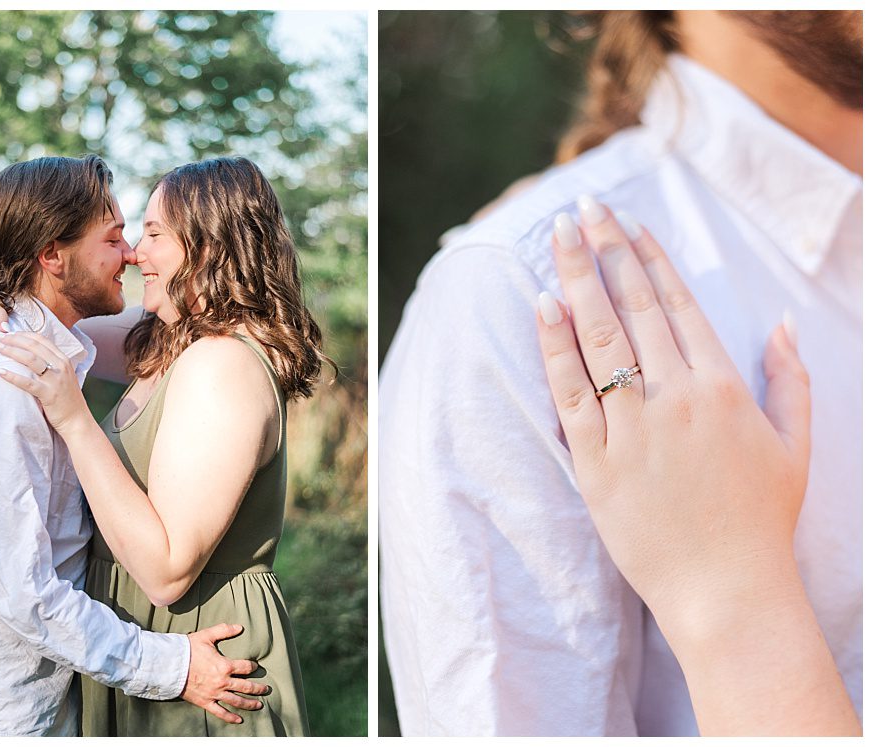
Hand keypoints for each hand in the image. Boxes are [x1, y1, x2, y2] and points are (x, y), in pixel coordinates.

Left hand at [0, 332, 90, 435]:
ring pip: (30, 359)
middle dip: (15, 340)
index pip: (42, 340)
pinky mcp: (48, 394)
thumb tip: (31, 356)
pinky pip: (27, 383)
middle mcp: (61, 367)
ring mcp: (55, 380)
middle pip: (34, 346)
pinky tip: (0, 372)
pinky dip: (12, 376)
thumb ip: (51, 365)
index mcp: (64, 360)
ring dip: (12, 352)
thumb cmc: (67, 399)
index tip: (10, 333)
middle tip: (0, 339)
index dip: (24, 334)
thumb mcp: (63, 376)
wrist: (77, 420)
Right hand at [182, 623, 268, 723]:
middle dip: (258, 688)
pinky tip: (239, 720)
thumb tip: (239, 627)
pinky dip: (230, 717)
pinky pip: (220, 712)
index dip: (253, 667)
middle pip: (246, 687)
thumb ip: (224, 630)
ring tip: (259, 704)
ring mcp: (214, 694)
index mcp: (224, 666)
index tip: (256, 667)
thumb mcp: (207, 636)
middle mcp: (222, 682)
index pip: (246, 667)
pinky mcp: (205, 702)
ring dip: (250, 703)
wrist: (169, 666)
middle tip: (266, 689)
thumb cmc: (188, 650)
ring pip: (236, 701)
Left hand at [534, 198, 810, 641]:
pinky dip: (555, 347)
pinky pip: (570, 393)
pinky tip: (544, 305)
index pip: (678, 304)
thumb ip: (791, 379)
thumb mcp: (795, 445)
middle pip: (634, 306)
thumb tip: (783, 322)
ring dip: (576, 279)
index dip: (650, 259)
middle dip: (606, 250)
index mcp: (723, 386)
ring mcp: (634, 428)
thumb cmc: (761, 520)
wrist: (727, 590)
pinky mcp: (597, 462)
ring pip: (600, 338)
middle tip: (584, 208)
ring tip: (557, 237)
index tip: (628, 225)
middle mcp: (677, 397)